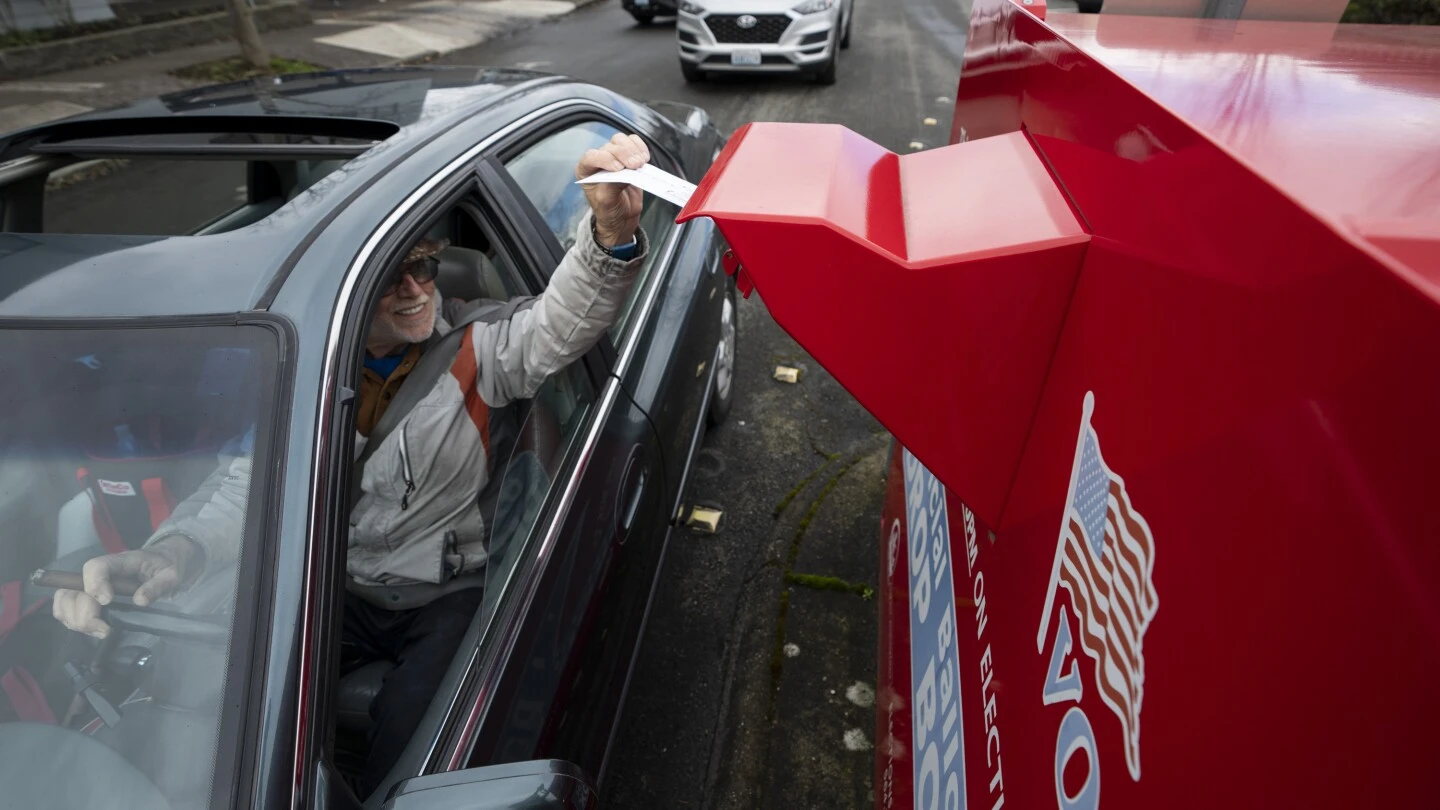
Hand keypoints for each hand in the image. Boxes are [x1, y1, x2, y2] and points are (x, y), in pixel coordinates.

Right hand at [51, 536, 197, 638]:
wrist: (161, 562)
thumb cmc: (163, 566)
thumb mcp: (170, 574)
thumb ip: (157, 586)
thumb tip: (140, 600)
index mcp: (119, 561)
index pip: (95, 566)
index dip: (95, 584)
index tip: (106, 601)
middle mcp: (98, 572)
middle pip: (74, 589)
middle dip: (84, 613)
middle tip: (104, 629)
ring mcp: (89, 583)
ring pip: (65, 600)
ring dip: (76, 620)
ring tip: (100, 630)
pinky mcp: (86, 596)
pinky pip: (66, 607)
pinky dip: (71, 620)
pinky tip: (92, 629)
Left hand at [576, 133, 649, 247]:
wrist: (622, 216)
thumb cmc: (609, 210)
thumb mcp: (606, 202)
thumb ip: (611, 187)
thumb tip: (624, 173)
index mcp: (586, 170)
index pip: (592, 156)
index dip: (606, 159)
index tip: (619, 168)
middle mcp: (598, 160)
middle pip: (610, 146)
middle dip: (624, 154)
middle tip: (635, 166)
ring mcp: (614, 156)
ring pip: (621, 140)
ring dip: (633, 150)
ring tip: (640, 163)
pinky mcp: (628, 156)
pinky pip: (633, 143)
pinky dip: (640, 147)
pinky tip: (644, 158)